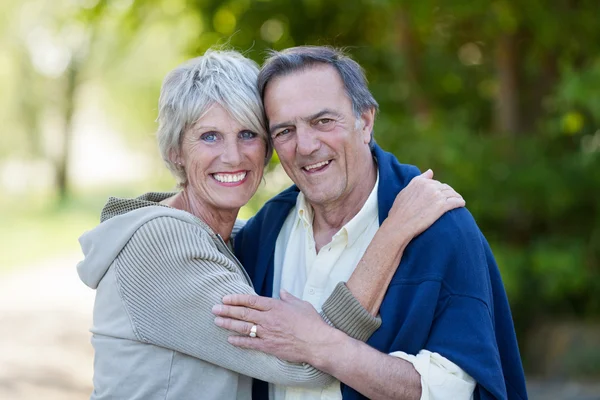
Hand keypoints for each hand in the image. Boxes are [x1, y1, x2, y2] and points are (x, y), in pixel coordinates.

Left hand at [212, 290, 337, 363]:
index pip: (251, 300)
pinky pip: (250, 343)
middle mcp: (269, 318)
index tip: (225, 298)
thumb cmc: (312, 323)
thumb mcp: (301, 304)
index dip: (236, 299)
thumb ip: (289, 298)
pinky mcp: (269, 346)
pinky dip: (239, 341)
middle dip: (227, 310)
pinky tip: (230, 339)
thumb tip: (282, 291)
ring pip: (244, 327)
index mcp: (275, 306)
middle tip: (214, 308)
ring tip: (217, 321)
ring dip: (229, 324)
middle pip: (243, 313)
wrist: (317, 342)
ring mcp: (267, 333)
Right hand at [385, 169, 464, 239]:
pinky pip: (455, 201)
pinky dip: (460, 202)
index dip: (439, 189)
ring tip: (458, 200)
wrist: (400, 225)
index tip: (441, 194)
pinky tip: (461, 204)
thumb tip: (430, 171)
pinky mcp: (442, 206)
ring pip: (452, 193)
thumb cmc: (399, 211)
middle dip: (448, 192)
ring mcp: (437, 195)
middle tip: (451, 199)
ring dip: (456, 196)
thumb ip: (419, 180)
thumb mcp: (405, 191)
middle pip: (445, 187)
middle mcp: (429, 186)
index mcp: (419, 182)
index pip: (434, 182)